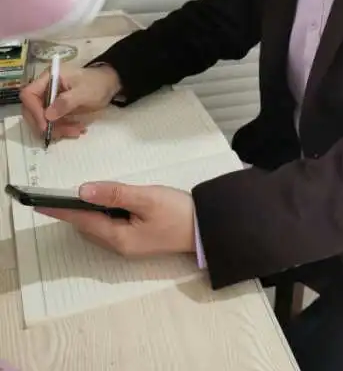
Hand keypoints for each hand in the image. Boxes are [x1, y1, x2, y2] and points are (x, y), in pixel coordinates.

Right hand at [20, 65, 121, 140]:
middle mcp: (45, 88)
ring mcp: (50, 99)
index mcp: (49, 77)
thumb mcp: (84, 92)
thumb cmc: (97, 84)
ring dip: (57, 129)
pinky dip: (62, 129)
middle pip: (32, 109)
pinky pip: (52, 122)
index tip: (45, 125)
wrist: (109, 84)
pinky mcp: (56, 108)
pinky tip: (77, 129)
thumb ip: (66, 102)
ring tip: (76, 131)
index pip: (29, 94)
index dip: (33, 110)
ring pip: (42, 119)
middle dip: (45, 124)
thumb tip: (48, 115)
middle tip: (62, 132)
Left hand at [37, 182, 196, 256]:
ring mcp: (129, 243)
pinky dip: (102, 213)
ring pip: (99, 225)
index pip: (83, 221)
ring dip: (88, 211)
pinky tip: (105, 201)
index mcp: (118, 237)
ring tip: (76, 194)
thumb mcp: (146, 198)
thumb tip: (83, 191)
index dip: (62, 210)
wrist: (206, 228)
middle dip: (73, 210)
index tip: (41, 203)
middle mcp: (119, 244)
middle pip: (88, 226)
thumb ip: (114, 193)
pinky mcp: (138, 237)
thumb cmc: (177, 212)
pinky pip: (111, 224)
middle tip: (57, 193)